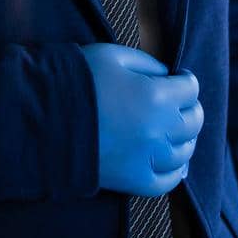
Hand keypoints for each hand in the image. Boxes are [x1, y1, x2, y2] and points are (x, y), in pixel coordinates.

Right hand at [78, 44, 203, 196]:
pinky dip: (176, 172)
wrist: (43, 116)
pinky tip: (175, 163)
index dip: (186, 80)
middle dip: (190, 107)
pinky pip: (167, 182)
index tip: (179, 78)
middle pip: (194, 121)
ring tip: (174, 130)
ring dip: (185, 138)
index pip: (191, 88)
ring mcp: (147, 158)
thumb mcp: (114, 56)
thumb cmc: (79, 79)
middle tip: (179, 102)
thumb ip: (148, 63)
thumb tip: (166, 77)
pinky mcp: (133, 180)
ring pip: (185, 151)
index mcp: (156, 96)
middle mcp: (158, 129)